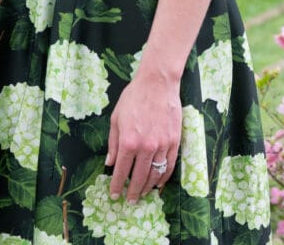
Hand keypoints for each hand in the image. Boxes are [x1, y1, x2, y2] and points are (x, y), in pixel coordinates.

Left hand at [106, 67, 180, 201]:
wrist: (157, 83)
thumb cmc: (133, 97)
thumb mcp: (116, 118)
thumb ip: (113, 143)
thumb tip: (110, 163)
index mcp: (128, 141)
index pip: (122, 171)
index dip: (117, 185)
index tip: (115, 195)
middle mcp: (145, 147)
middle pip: (139, 177)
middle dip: (133, 191)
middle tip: (130, 200)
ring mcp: (162, 146)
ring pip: (155, 175)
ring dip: (148, 187)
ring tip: (142, 194)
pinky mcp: (174, 142)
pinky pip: (169, 166)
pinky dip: (163, 178)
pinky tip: (158, 184)